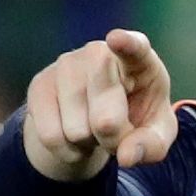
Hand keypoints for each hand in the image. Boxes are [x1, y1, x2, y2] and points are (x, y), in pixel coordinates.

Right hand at [22, 29, 176, 180]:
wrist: (97, 117)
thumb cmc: (136, 118)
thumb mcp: (155, 134)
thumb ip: (150, 145)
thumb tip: (126, 156)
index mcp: (139, 61)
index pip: (135, 48)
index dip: (126, 44)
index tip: (116, 39)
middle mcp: (99, 53)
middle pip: (106, 119)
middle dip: (113, 140)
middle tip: (117, 132)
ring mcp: (66, 65)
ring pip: (76, 131)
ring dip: (88, 144)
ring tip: (94, 128)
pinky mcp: (40, 83)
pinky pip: (50, 136)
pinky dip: (66, 150)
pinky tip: (73, 135)